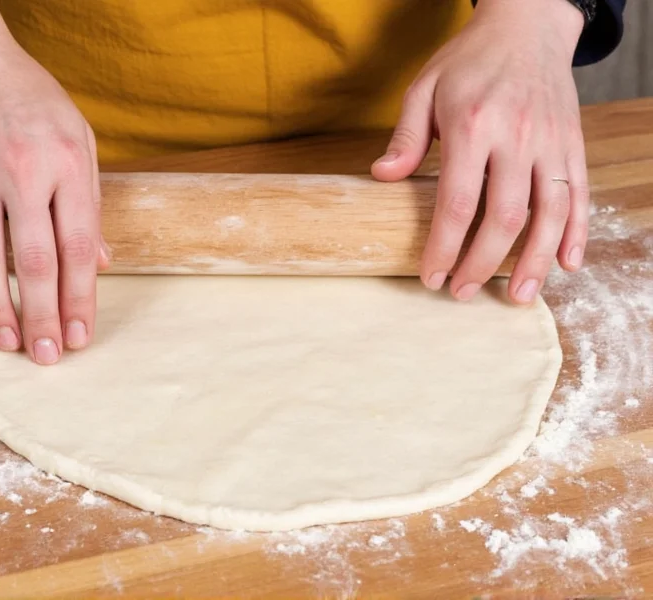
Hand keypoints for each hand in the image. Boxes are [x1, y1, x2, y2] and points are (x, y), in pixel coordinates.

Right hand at [0, 0, 109, 363]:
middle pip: (34, 262)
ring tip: (8, 344)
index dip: (81, 298)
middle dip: (43, 316)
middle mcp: (21, 174)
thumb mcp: (81, 141)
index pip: (79, 247)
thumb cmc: (33, 99)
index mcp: (67, 166)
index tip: (82, 334)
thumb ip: (91, 203)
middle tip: (48, 356)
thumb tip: (102, 262)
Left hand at [371, 0, 588, 303]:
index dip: (444, 246)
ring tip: (516, 297)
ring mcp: (551, 142)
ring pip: (550, 213)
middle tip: (461, 292)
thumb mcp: (423, 88)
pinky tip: (567, 264)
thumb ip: (406, 137)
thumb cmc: (468, 61)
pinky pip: (579, 195)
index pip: (458, 202)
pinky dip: (577, 233)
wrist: (527, 26)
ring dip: (535, 261)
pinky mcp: (572, 144)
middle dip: (482, 263)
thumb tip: (382, 177)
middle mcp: (517, 137)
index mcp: (472, 125)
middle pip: (505, 216)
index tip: (430, 276)